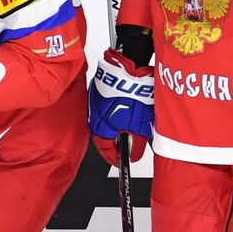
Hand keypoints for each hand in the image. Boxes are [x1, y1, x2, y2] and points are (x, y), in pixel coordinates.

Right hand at [88, 49, 153, 165]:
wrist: (127, 70)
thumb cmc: (130, 96)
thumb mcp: (139, 127)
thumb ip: (136, 145)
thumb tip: (133, 156)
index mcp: (100, 130)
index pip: (105, 152)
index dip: (116, 159)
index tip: (123, 161)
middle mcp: (94, 120)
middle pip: (105, 138)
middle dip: (118, 142)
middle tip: (131, 144)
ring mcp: (95, 106)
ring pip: (107, 124)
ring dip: (118, 127)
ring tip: (133, 124)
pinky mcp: (99, 94)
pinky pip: (107, 110)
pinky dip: (117, 113)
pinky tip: (129, 109)